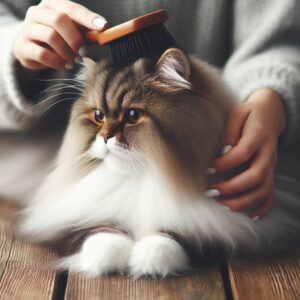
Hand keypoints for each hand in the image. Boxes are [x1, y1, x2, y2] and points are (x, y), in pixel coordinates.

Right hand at [14, 0, 107, 69]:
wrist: (33, 51)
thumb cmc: (59, 39)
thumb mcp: (74, 33)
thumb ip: (87, 32)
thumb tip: (104, 34)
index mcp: (52, 4)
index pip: (71, 8)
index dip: (88, 18)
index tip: (103, 27)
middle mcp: (36, 12)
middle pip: (59, 20)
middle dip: (76, 38)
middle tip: (84, 52)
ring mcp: (27, 28)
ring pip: (51, 36)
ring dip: (67, 52)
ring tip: (74, 60)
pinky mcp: (22, 47)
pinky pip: (42, 54)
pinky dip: (57, 62)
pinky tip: (64, 64)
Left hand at [209, 89, 285, 218]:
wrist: (271, 113)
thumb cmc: (248, 114)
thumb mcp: (238, 113)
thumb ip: (230, 129)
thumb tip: (223, 150)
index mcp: (258, 135)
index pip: (242, 153)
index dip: (224, 163)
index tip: (207, 168)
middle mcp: (267, 153)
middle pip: (256, 176)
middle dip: (233, 187)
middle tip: (211, 192)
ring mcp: (271, 164)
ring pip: (264, 188)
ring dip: (245, 201)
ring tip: (224, 206)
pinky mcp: (270, 172)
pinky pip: (271, 192)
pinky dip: (263, 206)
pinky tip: (251, 215)